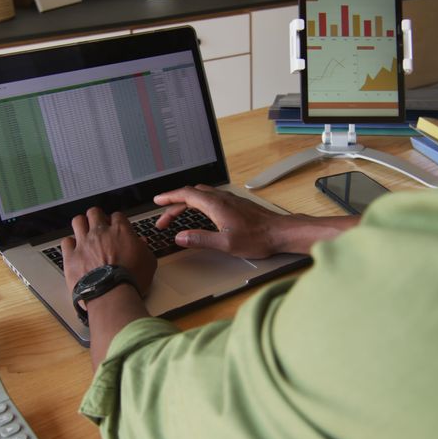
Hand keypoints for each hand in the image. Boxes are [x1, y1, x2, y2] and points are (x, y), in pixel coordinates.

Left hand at [60, 207, 155, 295]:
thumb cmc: (131, 280)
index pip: (117, 216)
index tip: (117, 227)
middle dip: (97, 217)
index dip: (117, 221)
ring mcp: (84, 243)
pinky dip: (70, 243)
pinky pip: (66, 242)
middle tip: (99, 226)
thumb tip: (142, 243)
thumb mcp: (148, 262)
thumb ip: (144, 249)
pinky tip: (74, 249)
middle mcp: (100, 233)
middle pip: (94, 213)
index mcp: (120, 231)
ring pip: (78, 221)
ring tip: (84, 232)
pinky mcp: (71, 256)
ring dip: (82, 225)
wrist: (112, 294)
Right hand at [153, 185, 291, 258]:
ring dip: (186, 203)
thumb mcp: (225, 244)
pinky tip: (200, 214)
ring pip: (201, 195)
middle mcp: (221, 198)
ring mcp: (229, 200)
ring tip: (177, 215)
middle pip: (191, 194)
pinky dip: (198, 203)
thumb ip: (200, 239)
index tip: (157, 201)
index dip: (169, 197)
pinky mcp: (236, 204)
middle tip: (164, 219)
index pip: (186, 195)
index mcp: (215, 205)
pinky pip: (211, 198)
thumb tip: (180, 237)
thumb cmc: (257, 237)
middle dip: (174, 204)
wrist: (280, 232)